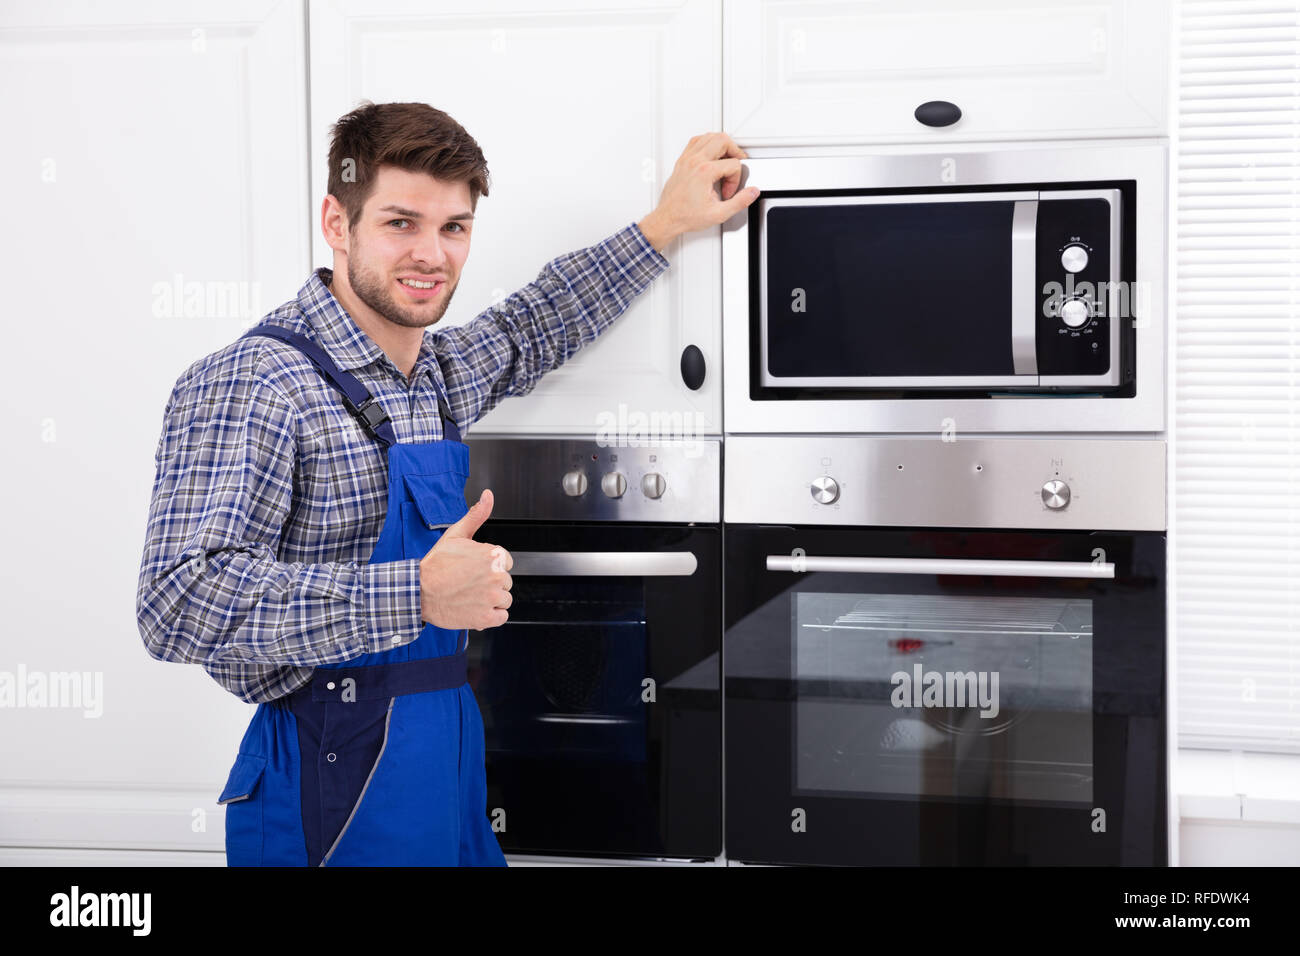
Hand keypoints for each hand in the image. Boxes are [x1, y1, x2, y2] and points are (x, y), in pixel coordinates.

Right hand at [419, 488, 513, 630]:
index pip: (507, 563)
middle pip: (506, 582)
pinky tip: (474, 608)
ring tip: (470, 596)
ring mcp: (492, 597)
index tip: (474, 570)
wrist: (418, 591)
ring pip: (505, 599)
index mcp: (493, 554)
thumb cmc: (436, 565)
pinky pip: (501, 616)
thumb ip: (476, 515)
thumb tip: (488, 495)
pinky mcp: (487, 617)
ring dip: (491, 600)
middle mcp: (496, 575)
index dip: (490, 567)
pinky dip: (490, 616)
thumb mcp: (456, 535)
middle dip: (490, 584)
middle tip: (468, 583)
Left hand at [637, 132, 759, 252]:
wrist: (668, 218)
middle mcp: (695, 161)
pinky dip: (707, 143)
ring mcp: (687, 159)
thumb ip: (739, 202)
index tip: (728, 191)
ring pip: (710, 136)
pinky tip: (711, 155)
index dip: (735, 179)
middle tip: (735, 166)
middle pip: (723, 140)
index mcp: (704, 172)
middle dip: (734, 152)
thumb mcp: (718, 214)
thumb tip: (752, 192)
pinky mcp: (682, 160)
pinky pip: (696, 141)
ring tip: (725, 160)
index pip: (733, 164)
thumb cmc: (686, 216)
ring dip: (722, 145)